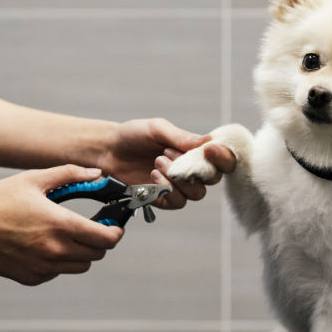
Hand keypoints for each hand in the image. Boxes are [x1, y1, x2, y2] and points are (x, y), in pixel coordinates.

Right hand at [0, 165, 122, 284]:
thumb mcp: (35, 179)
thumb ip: (70, 174)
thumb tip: (97, 175)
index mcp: (61, 225)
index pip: (106, 239)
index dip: (115, 233)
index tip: (114, 226)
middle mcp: (55, 250)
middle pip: (97, 255)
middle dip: (99, 242)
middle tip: (92, 228)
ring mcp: (43, 267)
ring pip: (79, 266)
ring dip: (81, 253)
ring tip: (66, 235)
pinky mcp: (31, 277)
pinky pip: (56, 272)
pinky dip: (58, 262)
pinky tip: (43, 245)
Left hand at [98, 118, 221, 208]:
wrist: (108, 150)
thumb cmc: (134, 135)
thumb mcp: (158, 129)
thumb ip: (182, 137)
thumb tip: (209, 141)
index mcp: (194, 151)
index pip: (222, 159)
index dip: (223, 157)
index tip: (210, 150)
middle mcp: (191, 170)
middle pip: (213, 179)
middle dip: (194, 168)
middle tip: (168, 153)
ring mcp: (178, 186)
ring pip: (196, 194)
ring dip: (178, 179)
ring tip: (157, 162)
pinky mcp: (164, 200)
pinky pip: (178, 202)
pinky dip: (168, 190)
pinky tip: (153, 176)